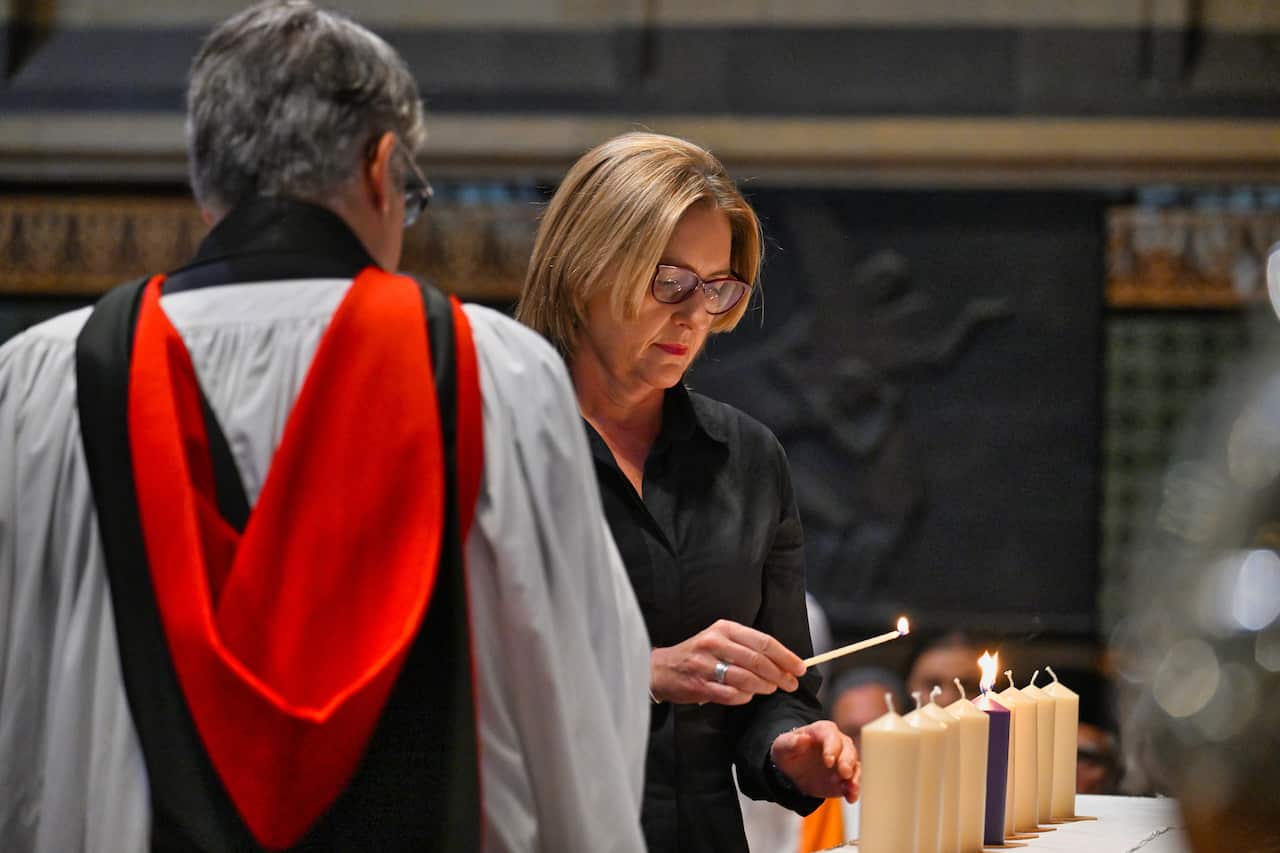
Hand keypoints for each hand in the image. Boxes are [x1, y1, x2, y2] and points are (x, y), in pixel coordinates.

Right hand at [650, 619, 803, 705]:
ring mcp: (706, 665)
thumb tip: (782, 661)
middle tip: (791, 683)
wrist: (663, 668)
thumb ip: (747, 646)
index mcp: (724, 628)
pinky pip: (731, 695)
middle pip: (757, 660)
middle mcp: (715, 643)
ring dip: (764, 687)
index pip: (763, 641)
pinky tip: (748, 696)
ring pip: (746, 678)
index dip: (785, 656)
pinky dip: (745, 697)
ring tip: (772, 689)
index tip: (800, 667)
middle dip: (780, 674)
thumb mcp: (720, 639)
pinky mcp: (700, 685)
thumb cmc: (698, 654)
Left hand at [769, 721, 859, 801]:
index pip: (831, 736)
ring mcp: (843, 761)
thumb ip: (791, 742)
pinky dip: (854, 790)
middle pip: (848, 749)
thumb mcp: (782, 746)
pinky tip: (850, 797)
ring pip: (855, 766)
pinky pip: (853, 782)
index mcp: (822, 731)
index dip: (832, 748)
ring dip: (854, 777)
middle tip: (844, 774)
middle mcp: (838, 744)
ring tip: (851, 788)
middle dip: (847, 762)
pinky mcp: (845, 778)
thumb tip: (802, 738)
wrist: (792, 770)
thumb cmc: (788, 752)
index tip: (828, 761)